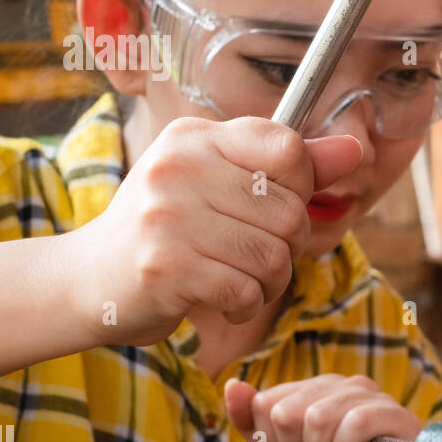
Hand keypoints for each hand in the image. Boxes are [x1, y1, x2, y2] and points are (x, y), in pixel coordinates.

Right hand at [63, 115, 362, 346]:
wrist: (86, 281)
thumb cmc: (167, 230)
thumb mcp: (221, 183)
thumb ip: (290, 167)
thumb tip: (354, 149)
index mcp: (195, 136)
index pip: (289, 148)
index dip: (300, 187)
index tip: (273, 205)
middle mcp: (178, 167)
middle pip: (291, 211)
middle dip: (287, 246)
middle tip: (252, 256)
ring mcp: (168, 216)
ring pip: (275, 255)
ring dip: (269, 283)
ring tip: (239, 279)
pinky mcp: (164, 268)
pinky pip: (247, 290)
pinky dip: (245, 305)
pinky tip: (221, 299)